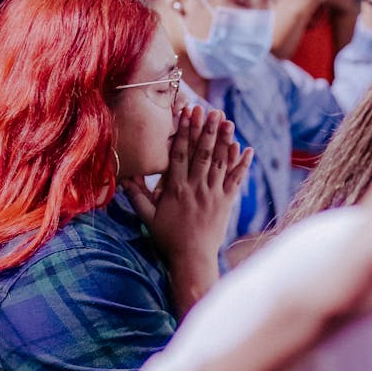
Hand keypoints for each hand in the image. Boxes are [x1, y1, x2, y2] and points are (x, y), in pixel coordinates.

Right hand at [124, 105, 252, 314]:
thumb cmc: (168, 238)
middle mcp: (196, 188)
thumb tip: (124, 178)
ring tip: (228, 121)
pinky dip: (242, 165)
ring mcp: (213, 195)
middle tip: (211, 110)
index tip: (187, 114)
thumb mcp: (148, 217)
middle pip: (203, 154)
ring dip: (225, 140)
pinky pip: (236, 180)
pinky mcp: (226, 203)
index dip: (184, 132)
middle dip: (207, 130)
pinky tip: (247, 149)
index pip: (179, 154)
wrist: (192, 259)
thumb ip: (137, 196)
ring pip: (221, 163)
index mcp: (176, 189)